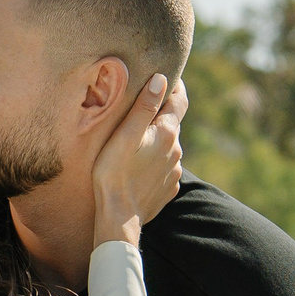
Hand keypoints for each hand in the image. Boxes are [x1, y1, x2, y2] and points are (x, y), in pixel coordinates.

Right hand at [90, 72, 186, 248]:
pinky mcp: (168, 189)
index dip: (175, 87)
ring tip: (134, 144)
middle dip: (160, 115)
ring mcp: (174, 172)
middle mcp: (176, 151)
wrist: (119, 218)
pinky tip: (138, 168)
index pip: (180, 101)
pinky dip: (155, 163)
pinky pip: (164, 169)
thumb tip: (161, 79)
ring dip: (156, 142)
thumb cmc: (114, 175)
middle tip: (140, 111)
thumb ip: (144, 107)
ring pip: (168, 148)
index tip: (167, 77)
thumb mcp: (124, 136)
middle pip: (172, 124)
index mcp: (167, 134)